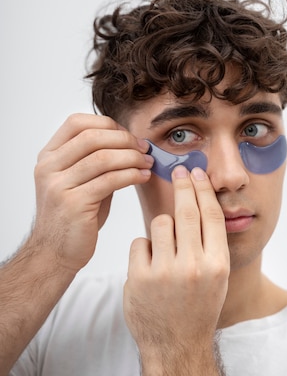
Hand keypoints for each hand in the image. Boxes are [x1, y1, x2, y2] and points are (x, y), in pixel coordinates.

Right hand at [29, 113, 152, 273]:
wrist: (55, 252)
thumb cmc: (74, 216)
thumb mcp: (80, 181)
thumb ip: (97, 160)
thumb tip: (131, 142)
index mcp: (48, 157)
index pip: (77, 123)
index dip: (107, 123)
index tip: (128, 135)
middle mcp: (49, 168)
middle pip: (92, 137)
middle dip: (124, 140)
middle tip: (144, 148)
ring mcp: (58, 186)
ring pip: (103, 158)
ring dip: (132, 157)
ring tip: (147, 162)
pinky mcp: (73, 204)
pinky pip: (109, 180)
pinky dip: (131, 174)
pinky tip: (143, 176)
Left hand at [123, 165, 229, 353]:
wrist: (176, 347)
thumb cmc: (197, 308)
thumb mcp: (216, 278)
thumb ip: (210, 244)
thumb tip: (202, 202)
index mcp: (217, 264)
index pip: (211, 214)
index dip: (203, 189)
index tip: (197, 172)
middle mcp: (194, 266)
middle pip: (187, 211)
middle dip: (183, 185)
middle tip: (179, 170)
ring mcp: (165, 272)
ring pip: (160, 223)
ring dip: (161, 227)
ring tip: (164, 247)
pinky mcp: (139, 278)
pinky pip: (140, 243)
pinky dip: (143, 249)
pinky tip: (149, 267)